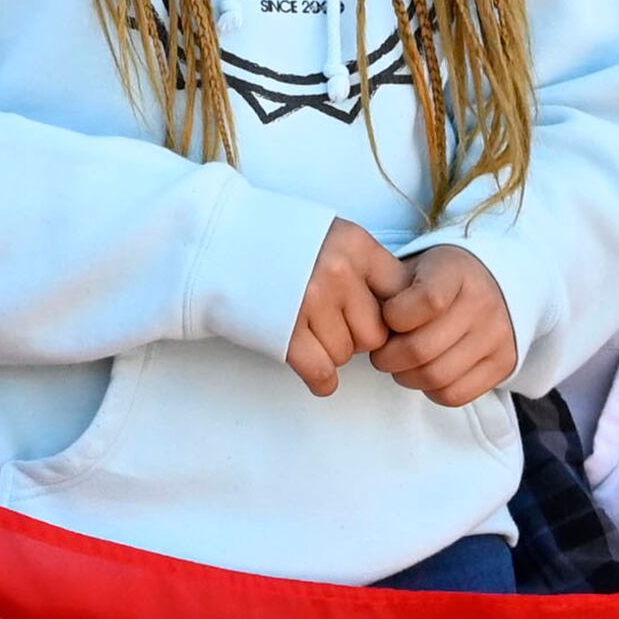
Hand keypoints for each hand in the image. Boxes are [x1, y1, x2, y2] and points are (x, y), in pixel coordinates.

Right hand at [286, 220, 405, 397]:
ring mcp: (310, 302)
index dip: (392, 314)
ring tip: (308, 330)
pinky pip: (322, 373)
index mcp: (356, 245)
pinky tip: (315, 373)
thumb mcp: (332, 237)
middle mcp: (337, 272)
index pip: (403, 295)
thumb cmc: (278, 243)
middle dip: (357, 338)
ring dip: (332, 353)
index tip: (375, 317)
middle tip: (332, 325)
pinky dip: (322, 381)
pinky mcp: (284, 332)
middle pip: (375, 334)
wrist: (214, 244)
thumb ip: (367, 268)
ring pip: (346, 355)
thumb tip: (405, 313)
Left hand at [369, 244, 521, 408]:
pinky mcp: (504, 364)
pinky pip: (455, 394)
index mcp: (457, 272)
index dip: (394, 317)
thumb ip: (389, 288)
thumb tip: (360, 319)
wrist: (495, 283)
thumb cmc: (439, 279)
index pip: (427, 302)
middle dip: (388, 357)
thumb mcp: (415, 267)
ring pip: (435, 377)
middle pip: (421, 349)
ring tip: (402, 363)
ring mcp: (498, 336)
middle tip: (382, 352)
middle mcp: (484, 303)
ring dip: (406, 376)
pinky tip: (427, 371)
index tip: (387, 317)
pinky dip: (431, 390)